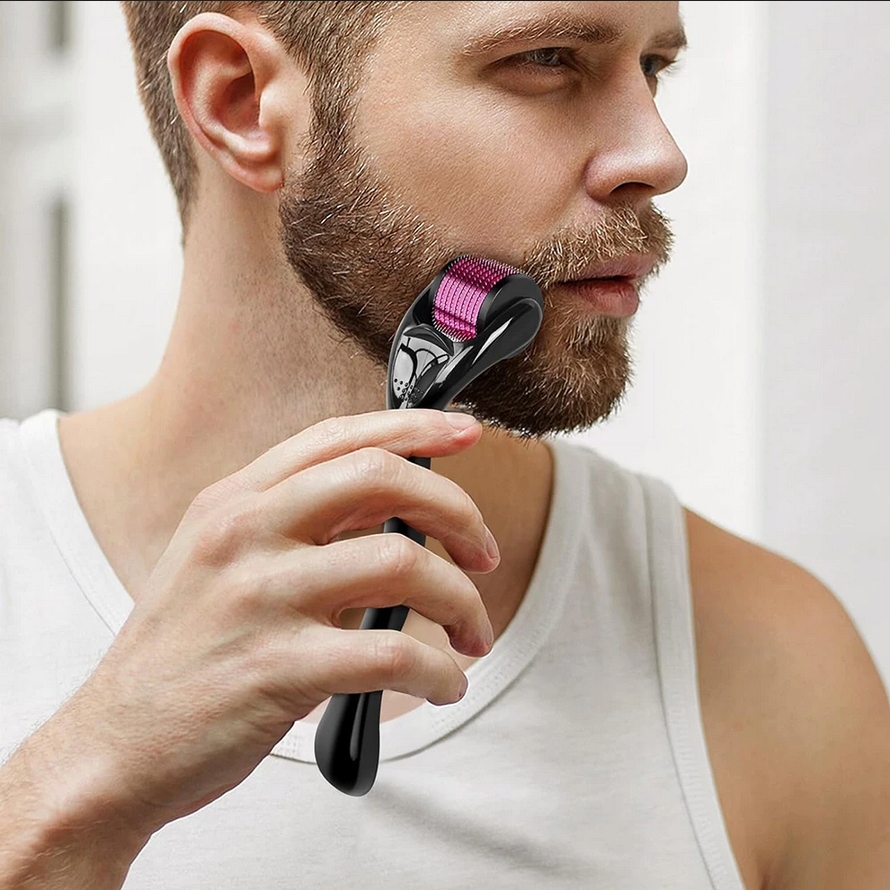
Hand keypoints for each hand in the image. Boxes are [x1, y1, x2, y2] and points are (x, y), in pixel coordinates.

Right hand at [22, 410, 495, 841]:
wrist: (116, 746)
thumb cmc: (186, 653)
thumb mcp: (225, 562)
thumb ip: (302, 528)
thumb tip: (401, 512)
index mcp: (235, 500)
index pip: (339, 437)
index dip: (414, 427)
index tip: (466, 433)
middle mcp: (244, 533)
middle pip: (381, 477)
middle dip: (456, 510)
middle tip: (483, 553)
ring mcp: (257, 597)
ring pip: (401, 564)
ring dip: (461, 602)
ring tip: (471, 637)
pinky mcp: (274, 667)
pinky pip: (391, 654)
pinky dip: (439, 671)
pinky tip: (443, 685)